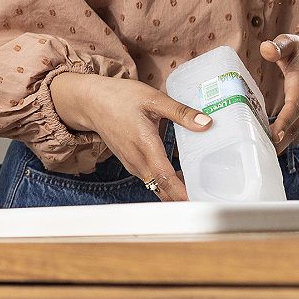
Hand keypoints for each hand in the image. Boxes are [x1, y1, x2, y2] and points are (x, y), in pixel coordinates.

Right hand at [49, 73, 210, 201]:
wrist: (90, 102)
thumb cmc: (119, 97)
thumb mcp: (152, 98)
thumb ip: (180, 112)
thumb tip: (206, 123)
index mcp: (144, 143)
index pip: (164, 176)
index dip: (182, 192)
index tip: (198, 200)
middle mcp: (136, 158)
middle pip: (162, 188)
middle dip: (183, 197)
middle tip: (207, 198)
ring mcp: (131, 162)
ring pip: (156, 185)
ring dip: (174, 191)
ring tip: (197, 189)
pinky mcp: (129, 162)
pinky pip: (149, 179)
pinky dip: (164, 183)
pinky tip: (178, 177)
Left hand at [261, 35, 298, 151]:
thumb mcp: (291, 43)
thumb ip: (279, 46)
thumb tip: (266, 49)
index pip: (296, 104)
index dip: (286, 119)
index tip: (275, 134)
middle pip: (295, 124)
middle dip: (280, 140)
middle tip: (261, 153)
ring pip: (295, 131)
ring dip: (280, 144)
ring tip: (261, 157)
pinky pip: (293, 130)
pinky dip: (281, 141)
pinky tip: (266, 150)